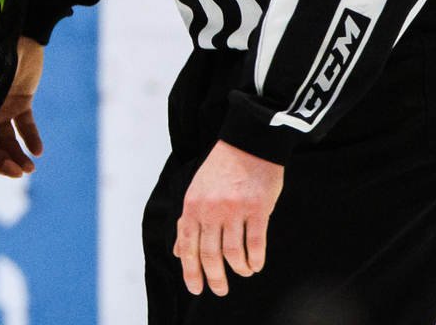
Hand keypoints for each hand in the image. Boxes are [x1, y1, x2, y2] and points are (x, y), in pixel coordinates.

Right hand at [0, 36, 44, 176]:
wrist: (17, 28)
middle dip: (4, 161)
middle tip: (19, 173)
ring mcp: (3, 105)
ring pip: (9, 139)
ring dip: (18, 155)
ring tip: (30, 169)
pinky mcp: (21, 99)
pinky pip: (25, 124)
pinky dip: (31, 137)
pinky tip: (38, 151)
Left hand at [174, 139, 284, 295]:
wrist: (247, 144)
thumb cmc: (221, 169)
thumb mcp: (196, 191)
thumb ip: (188, 222)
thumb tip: (178, 252)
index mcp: (192, 206)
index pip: (187, 246)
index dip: (190, 271)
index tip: (196, 289)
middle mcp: (210, 210)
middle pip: (209, 254)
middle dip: (214, 277)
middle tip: (220, 290)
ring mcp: (234, 210)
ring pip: (233, 253)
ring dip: (238, 269)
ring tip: (243, 273)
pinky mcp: (257, 209)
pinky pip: (255, 243)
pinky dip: (255, 259)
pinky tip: (256, 265)